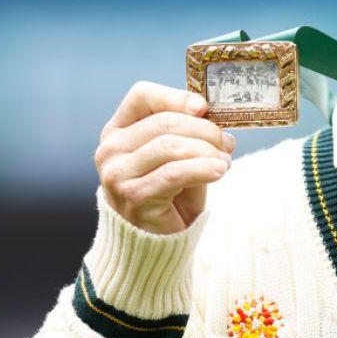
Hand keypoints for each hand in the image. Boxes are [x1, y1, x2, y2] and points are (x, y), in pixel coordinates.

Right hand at [95, 81, 235, 234]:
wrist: (157, 241)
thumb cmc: (170, 192)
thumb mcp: (179, 155)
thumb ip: (189, 133)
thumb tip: (213, 117)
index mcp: (118, 130)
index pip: (141, 96)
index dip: (175, 97)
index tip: (204, 108)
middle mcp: (111, 149)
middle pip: (164, 122)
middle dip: (203, 129)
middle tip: (226, 142)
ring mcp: (117, 174)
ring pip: (170, 146)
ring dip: (207, 151)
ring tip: (224, 161)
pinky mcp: (134, 197)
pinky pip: (175, 173)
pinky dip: (203, 168)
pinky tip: (220, 170)